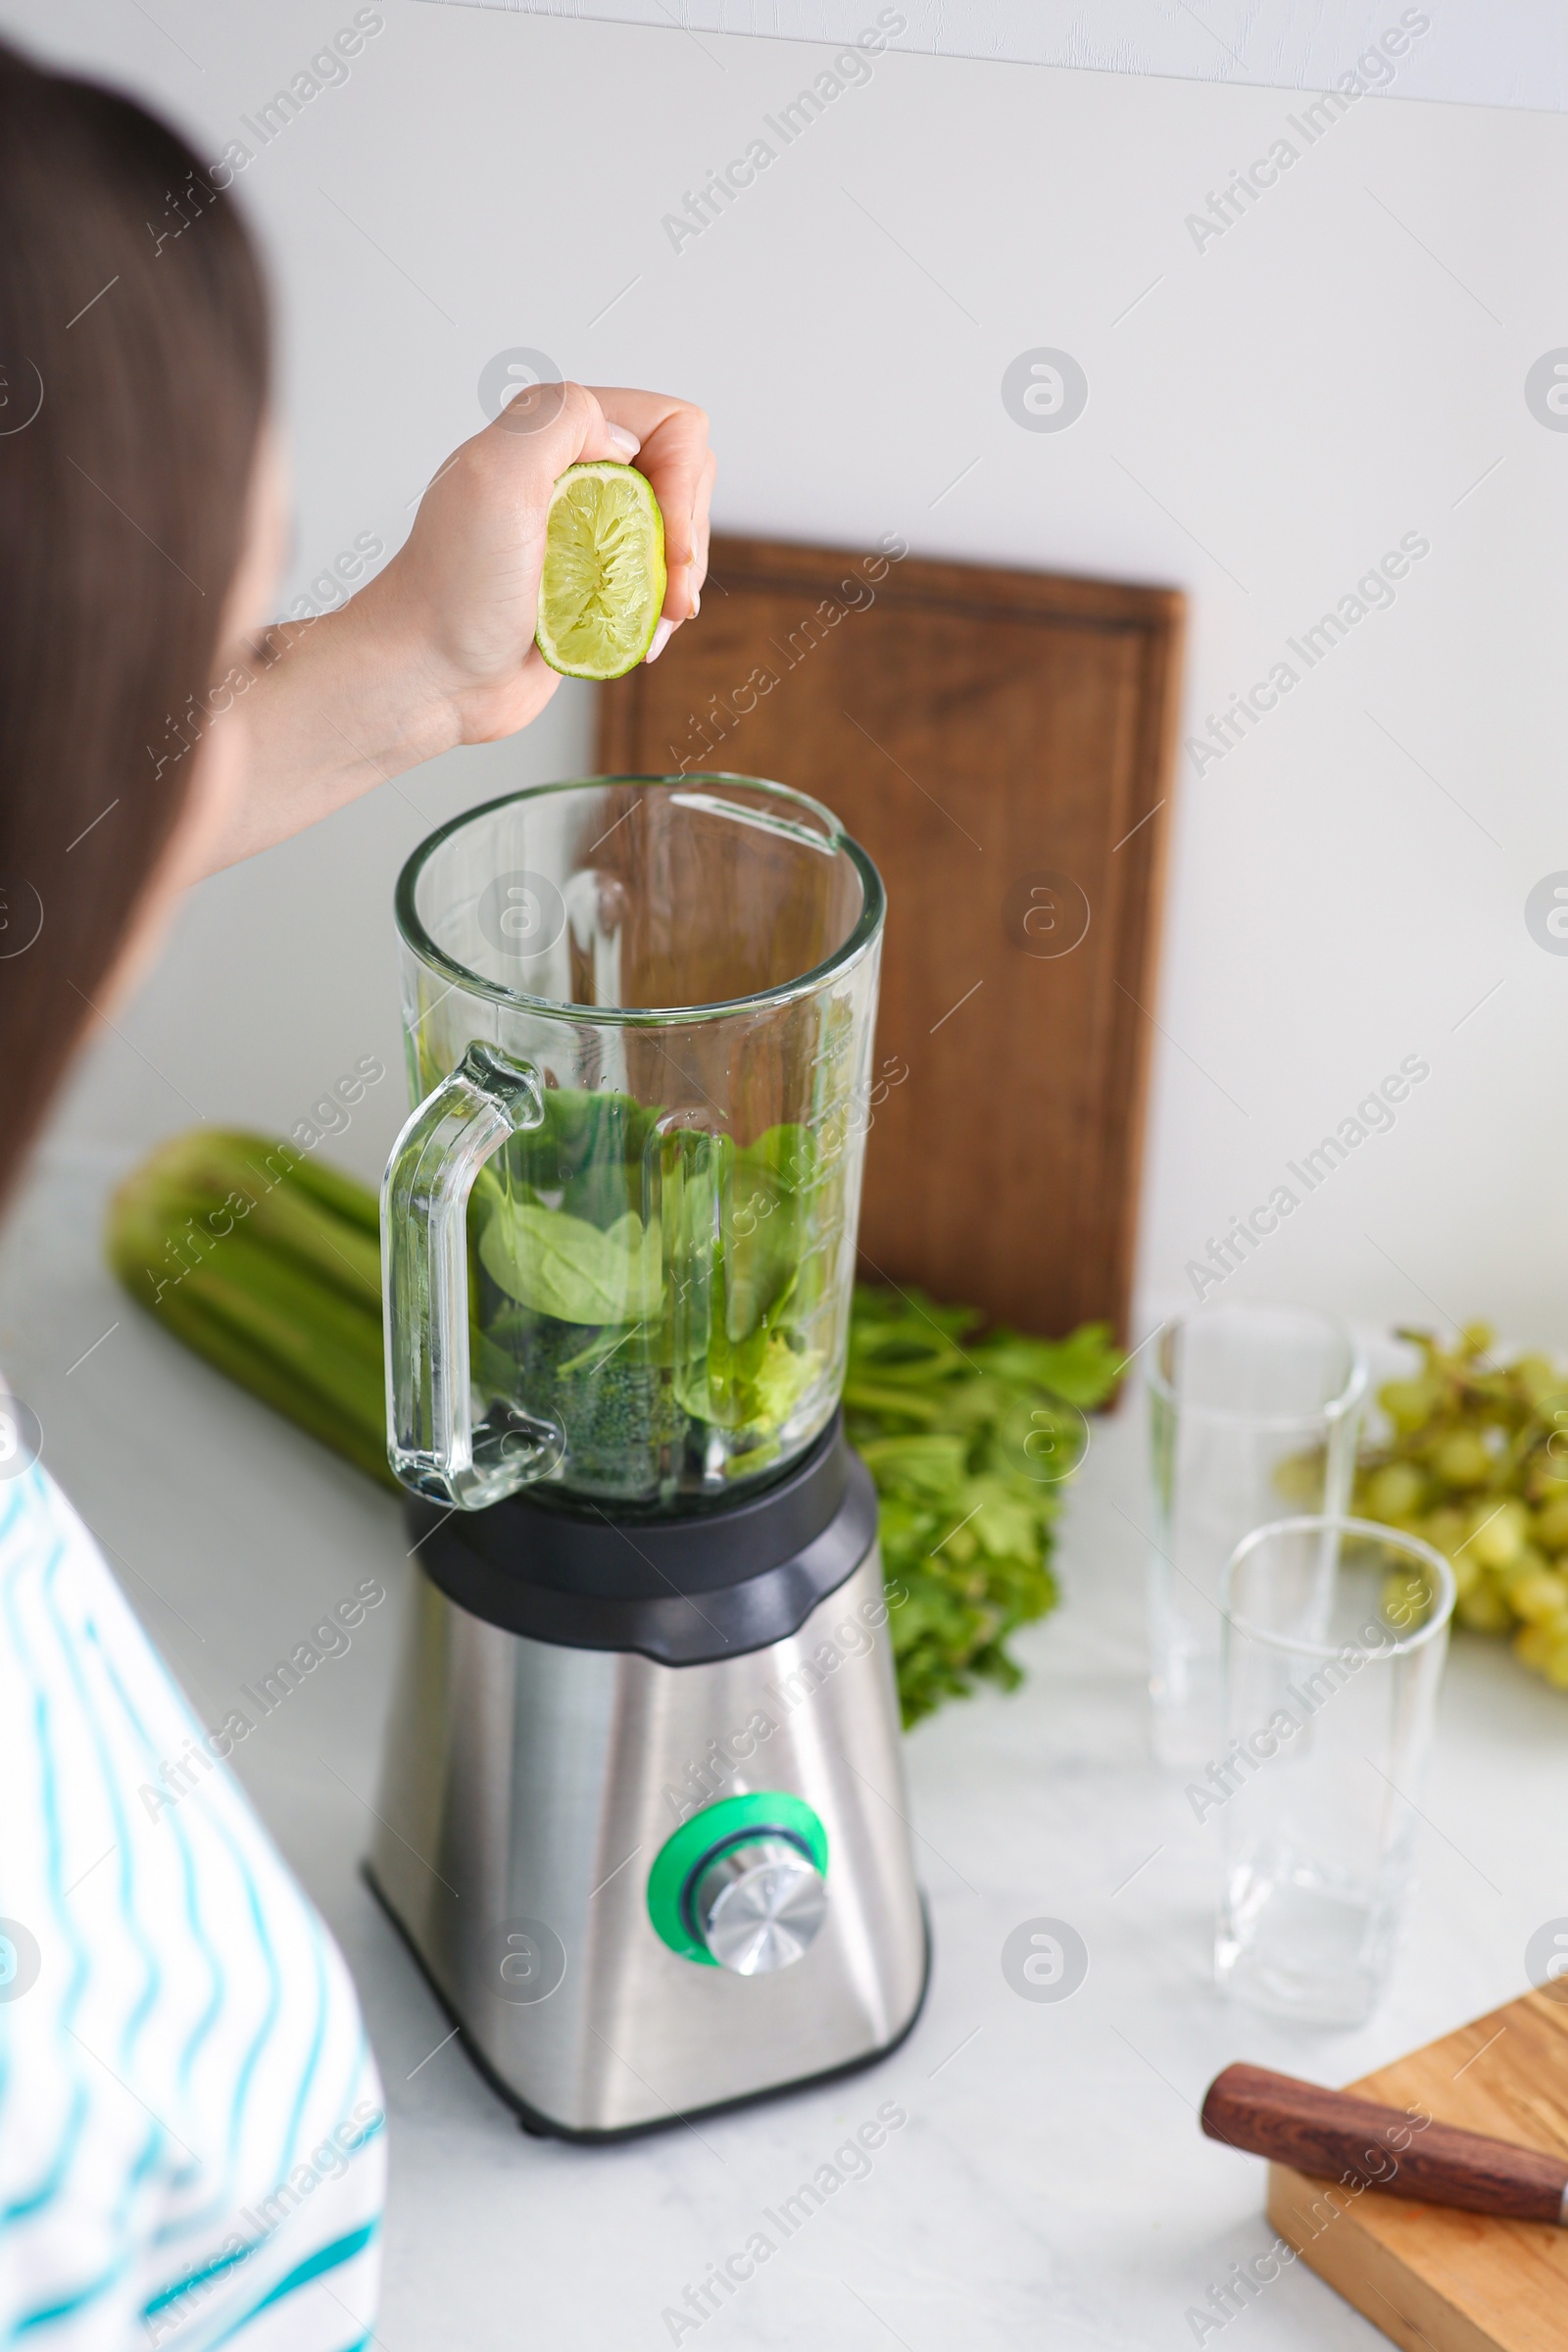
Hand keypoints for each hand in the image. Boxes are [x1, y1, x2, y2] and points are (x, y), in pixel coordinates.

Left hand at [208, 383, 713, 871]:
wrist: (430, 676)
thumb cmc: (453, 588)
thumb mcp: (495, 475)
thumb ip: (560, 419)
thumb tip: (625, 441)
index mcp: (553, 433)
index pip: (671, 427)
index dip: (685, 484)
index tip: (670, 547)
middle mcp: (573, 474)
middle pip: (684, 481)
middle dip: (689, 538)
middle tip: (672, 593)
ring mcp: (584, 532)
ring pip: (676, 534)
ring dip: (679, 581)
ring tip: (658, 619)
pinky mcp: (591, 586)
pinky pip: (656, 583)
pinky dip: (661, 613)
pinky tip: (639, 638)